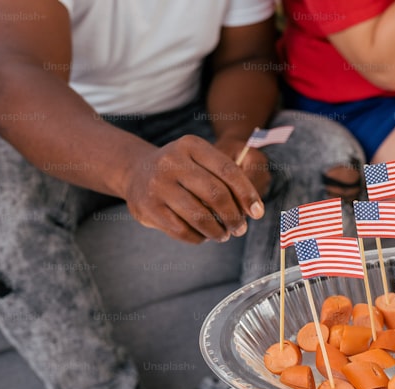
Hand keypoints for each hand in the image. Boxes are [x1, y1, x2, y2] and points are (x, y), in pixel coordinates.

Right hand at [123, 135, 263, 243]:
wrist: (136, 171)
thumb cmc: (182, 170)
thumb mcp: (200, 160)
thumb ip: (226, 179)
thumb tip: (254, 210)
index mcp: (191, 145)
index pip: (228, 171)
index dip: (247, 194)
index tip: (258, 213)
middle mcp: (172, 162)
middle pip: (216, 195)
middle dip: (234, 217)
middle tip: (241, 228)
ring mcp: (157, 185)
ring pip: (200, 217)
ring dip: (218, 232)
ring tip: (224, 235)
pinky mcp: (148, 208)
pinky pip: (182, 230)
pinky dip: (199, 237)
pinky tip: (204, 236)